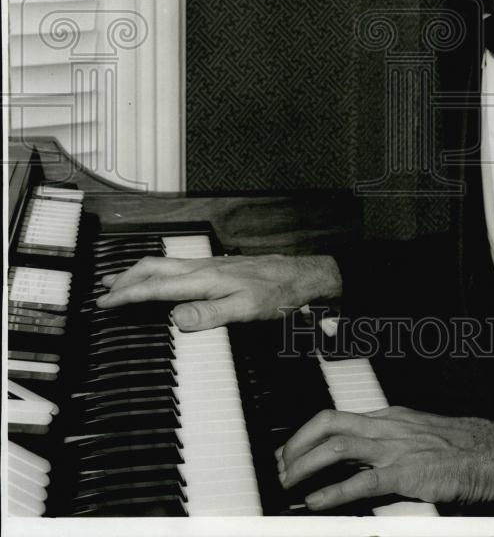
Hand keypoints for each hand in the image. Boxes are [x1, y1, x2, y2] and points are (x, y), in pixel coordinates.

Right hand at [95, 254, 341, 330]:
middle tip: (102, 293)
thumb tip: (175, 318)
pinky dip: (156, 274)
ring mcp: (209, 266)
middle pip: (154, 268)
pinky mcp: (216, 268)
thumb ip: (210, 315)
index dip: (128, 296)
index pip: (157, 287)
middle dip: (125, 279)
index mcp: (205, 280)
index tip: (105, 303)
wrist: (300, 275)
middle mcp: (202, 268)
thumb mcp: (246, 310)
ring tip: (119, 283)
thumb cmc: (276, 295)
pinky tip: (157, 281)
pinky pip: (176, 268)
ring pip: (164, 265)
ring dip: (138, 274)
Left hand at [277, 406, 493, 509]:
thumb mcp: (419, 436)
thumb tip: (364, 462)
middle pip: (329, 424)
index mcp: (390, 417)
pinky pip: (362, 482)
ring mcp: (395, 449)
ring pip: (337, 448)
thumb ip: (391, 444)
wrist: (493, 451)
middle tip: (281, 465)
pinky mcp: (406, 474)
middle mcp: (387, 427)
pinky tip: (316, 502)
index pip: (338, 417)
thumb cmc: (463, 447)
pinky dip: (334, 492)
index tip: (291, 450)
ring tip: (289, 483)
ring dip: (305, 465)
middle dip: (297, 444)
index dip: (308, 433)